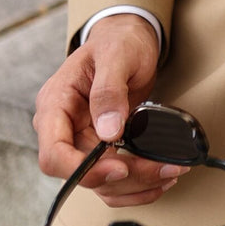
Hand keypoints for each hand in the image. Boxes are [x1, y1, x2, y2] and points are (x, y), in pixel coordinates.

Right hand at [33, 14, 176, 207]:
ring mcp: (83, 140)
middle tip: (163, 169)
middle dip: (124, 178)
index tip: (119, 168)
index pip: (53, 154)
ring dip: (137, 185)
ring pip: (102, 183)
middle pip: (82, 174)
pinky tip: (161, 177)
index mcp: (55, 105)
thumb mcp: (115, 56)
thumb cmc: (118, 42)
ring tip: (171, 172)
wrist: (129, 40)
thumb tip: (108, 132)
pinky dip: (139, 185)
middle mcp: (64, 128)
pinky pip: (115, 180)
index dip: (82, 169)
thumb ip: (108, 91)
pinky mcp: (103, 148)